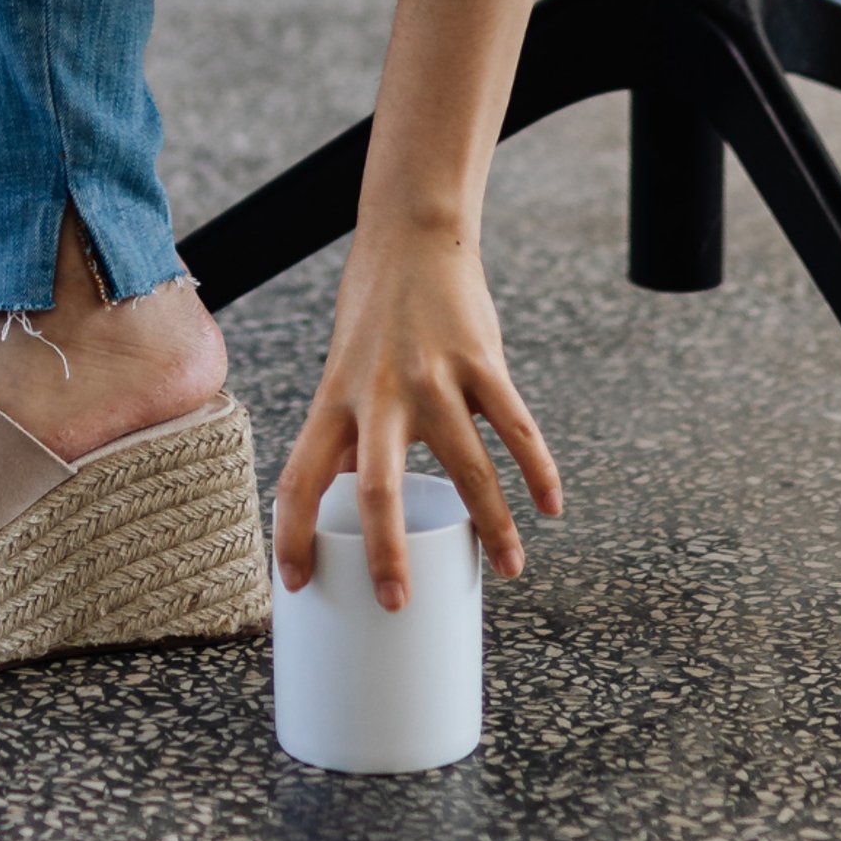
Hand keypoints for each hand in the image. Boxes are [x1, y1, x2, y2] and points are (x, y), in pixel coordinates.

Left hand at [274, 219, 560, 609]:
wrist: (413, 237)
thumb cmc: (373, 312)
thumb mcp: (340, 371)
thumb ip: (345, 430)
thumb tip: (350, 493)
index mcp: (333, 402)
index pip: (296, 480)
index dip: (290, 536)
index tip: (296, 585)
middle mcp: (378, 395)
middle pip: (377, 487)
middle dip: (387, 552)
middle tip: (396, 602)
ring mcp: (433, 378)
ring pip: (466, 466)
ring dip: (492, 525)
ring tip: (508, 569)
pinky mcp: (481, 361)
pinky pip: (515, 427)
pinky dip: (537, 471)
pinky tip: (551, 506)